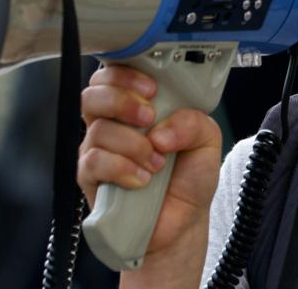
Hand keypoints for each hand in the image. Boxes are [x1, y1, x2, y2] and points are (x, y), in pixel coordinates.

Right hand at [78, 64, 221, 282]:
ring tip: (157, 163)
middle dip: (122, 102)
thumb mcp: (207, 141)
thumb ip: (193, 122)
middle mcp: (112, 124)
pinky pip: (94, 162)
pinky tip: (141, 180)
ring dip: (132, 144)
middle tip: (150, 118)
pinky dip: (121, 168)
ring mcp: (98, 150)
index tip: (152, 88)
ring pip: (98, 130)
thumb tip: (160, 129)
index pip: (113, 75)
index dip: (126, 75)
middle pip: (93, 95)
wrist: (182, 221)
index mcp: (135, 106)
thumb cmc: (189, 177)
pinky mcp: (90, 178)